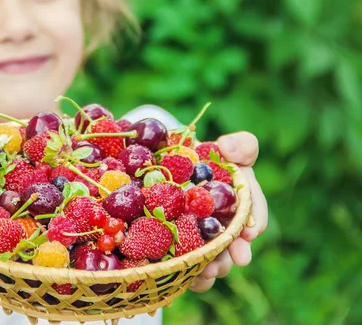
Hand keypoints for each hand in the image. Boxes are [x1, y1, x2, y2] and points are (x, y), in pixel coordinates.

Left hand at [189, 132, 267, 291]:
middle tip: (234, 259)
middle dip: (236, 253)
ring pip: (216, 260)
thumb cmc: (204, 159)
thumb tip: (228, 147)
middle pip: (236, 244)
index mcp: (242, 201)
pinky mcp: (185, 251)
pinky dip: (193, 278)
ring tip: (207, 271)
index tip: (249, 231)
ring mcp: (207, 240)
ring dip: (214, 268)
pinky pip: (192, 270)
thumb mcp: (225, 148)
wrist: (171, 170)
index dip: (254, 222)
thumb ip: (240, 145)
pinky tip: (189, 280)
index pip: (255, 213)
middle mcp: (228, 225)